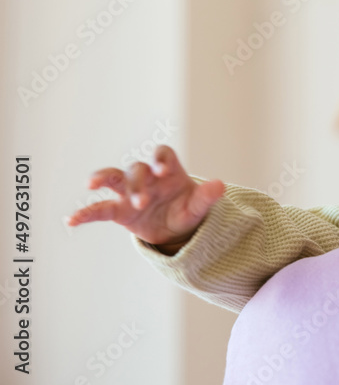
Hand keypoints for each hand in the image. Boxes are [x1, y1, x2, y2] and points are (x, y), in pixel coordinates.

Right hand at [66, 145, 224, 253]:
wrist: (175, 230)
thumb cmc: (187, 210)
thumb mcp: (198, 206)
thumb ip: (207, 197)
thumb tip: (220, 185)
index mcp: (168, 171)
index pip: (163, 154)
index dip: (161, 159)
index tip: (163, 170)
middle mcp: (147, 177)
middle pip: (137, 169)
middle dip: (138, 183)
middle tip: (143, 202)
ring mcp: (130, 192)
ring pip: (114, 178)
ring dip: (104, 178)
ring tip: (92, 183)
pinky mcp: (119, 210)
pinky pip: (99, 209)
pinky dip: (86, 213)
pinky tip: (71, 220)